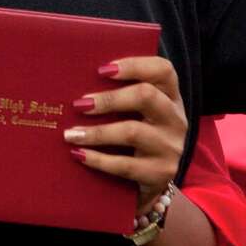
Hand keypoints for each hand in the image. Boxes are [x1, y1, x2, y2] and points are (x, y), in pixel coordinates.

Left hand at [63, 57, 187, 213]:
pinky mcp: (160, 173)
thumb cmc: (139, 135)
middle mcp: (174, 119)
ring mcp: (170, 147)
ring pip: (132, 131)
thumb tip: (76, 80)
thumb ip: (120, 94)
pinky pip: (124, 165)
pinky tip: (78, 154)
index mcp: (170, 96)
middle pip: (146, 96)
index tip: (101, 70)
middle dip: (109, 99)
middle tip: (79, 104)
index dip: (133, 65)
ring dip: (96, 132)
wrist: (158, 180)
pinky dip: (97, 159)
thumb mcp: (139, 112)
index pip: (162, 70)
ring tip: (70, 134)